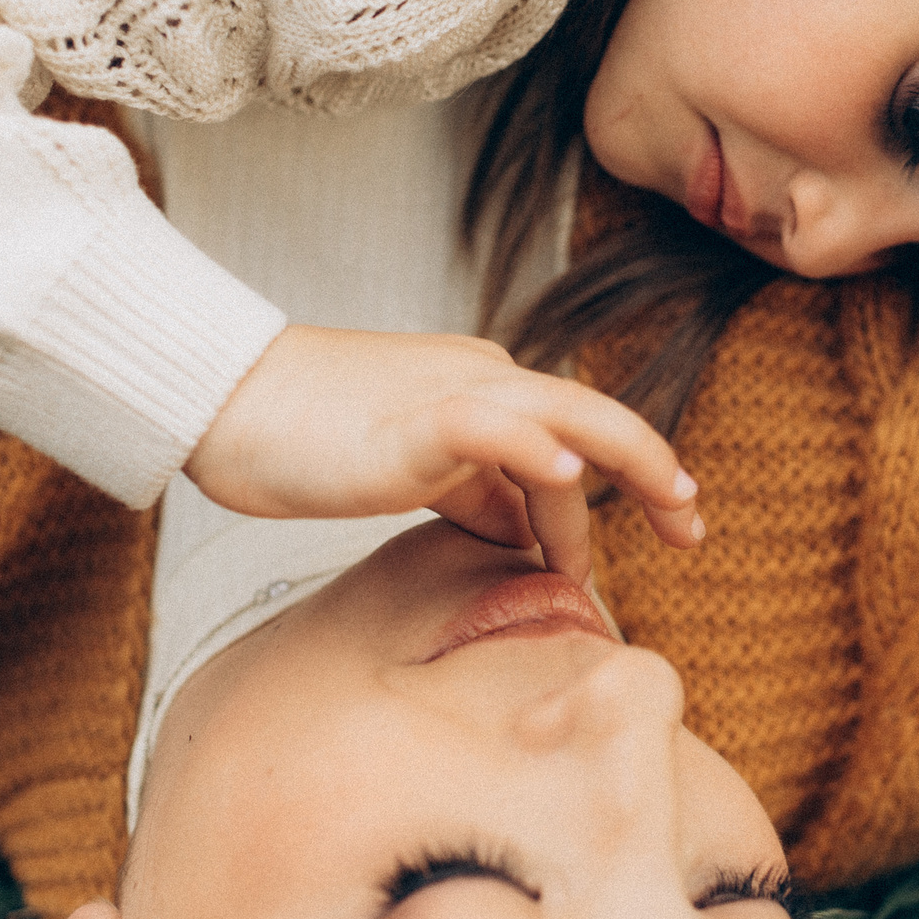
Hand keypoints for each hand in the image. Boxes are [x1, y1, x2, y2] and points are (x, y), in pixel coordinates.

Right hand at [184, 325, 701, 579]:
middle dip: (655, 473)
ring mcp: (448, 397)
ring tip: (677, 502)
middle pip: (593, 420)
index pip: (577, 437)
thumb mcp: (417, 472)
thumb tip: (529, 537)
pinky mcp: (409, 423)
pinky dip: (535, 452)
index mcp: (483, 391)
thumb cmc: (307, 440)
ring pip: (564, 413)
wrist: (224, 400)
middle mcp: (481, 381)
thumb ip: (477, 494)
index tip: (679, 526)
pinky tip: (571, 483)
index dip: (634, 481)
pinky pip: (487, 428)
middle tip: (694, 529)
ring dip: (629, 459)